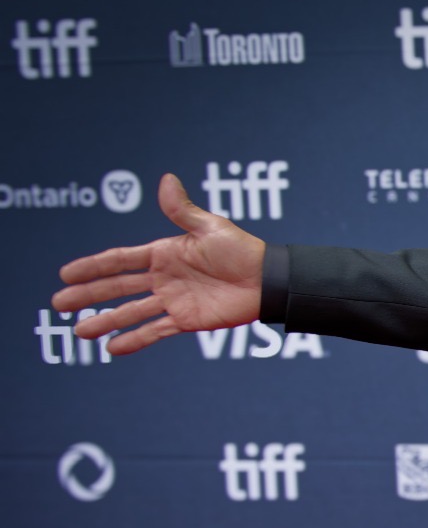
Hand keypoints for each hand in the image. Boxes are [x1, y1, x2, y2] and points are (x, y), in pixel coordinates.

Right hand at [53, 173, 265, 355]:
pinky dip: (135, 339)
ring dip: (105, 321)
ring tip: (79, 333)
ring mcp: (173, 300)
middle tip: (59, 304)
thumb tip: (166, 180)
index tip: (66, 273)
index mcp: (163, 253)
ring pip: (131, 312)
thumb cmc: (241, 249)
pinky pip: (155, 331)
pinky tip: (113, 347)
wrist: (268, 280)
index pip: (119, 261)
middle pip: (117, 288)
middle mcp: (163, 278)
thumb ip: (183, 210)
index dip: (92, 267)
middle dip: (88, 296)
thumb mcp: (209, 227)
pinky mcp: (186, 320)